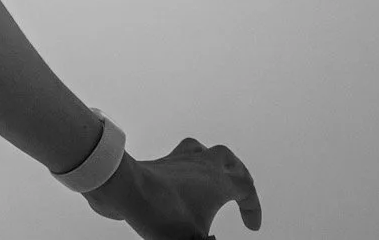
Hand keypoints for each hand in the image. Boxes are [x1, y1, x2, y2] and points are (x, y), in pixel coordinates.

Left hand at [83, 138, 261, 239]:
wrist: (124, 189)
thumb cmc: (162, 214)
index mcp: (218, 181)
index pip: (246, 188)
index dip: (253, 208)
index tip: (251, 227)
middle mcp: (202, 165)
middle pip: (228, 160)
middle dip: (239, 175)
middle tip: (241, 189)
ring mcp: (178, 161)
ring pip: (202, 150)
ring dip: (212, 162)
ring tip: (214, 175)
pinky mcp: (159, 164)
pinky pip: (178, 158)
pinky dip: (186, 167)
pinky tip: (180, 180)